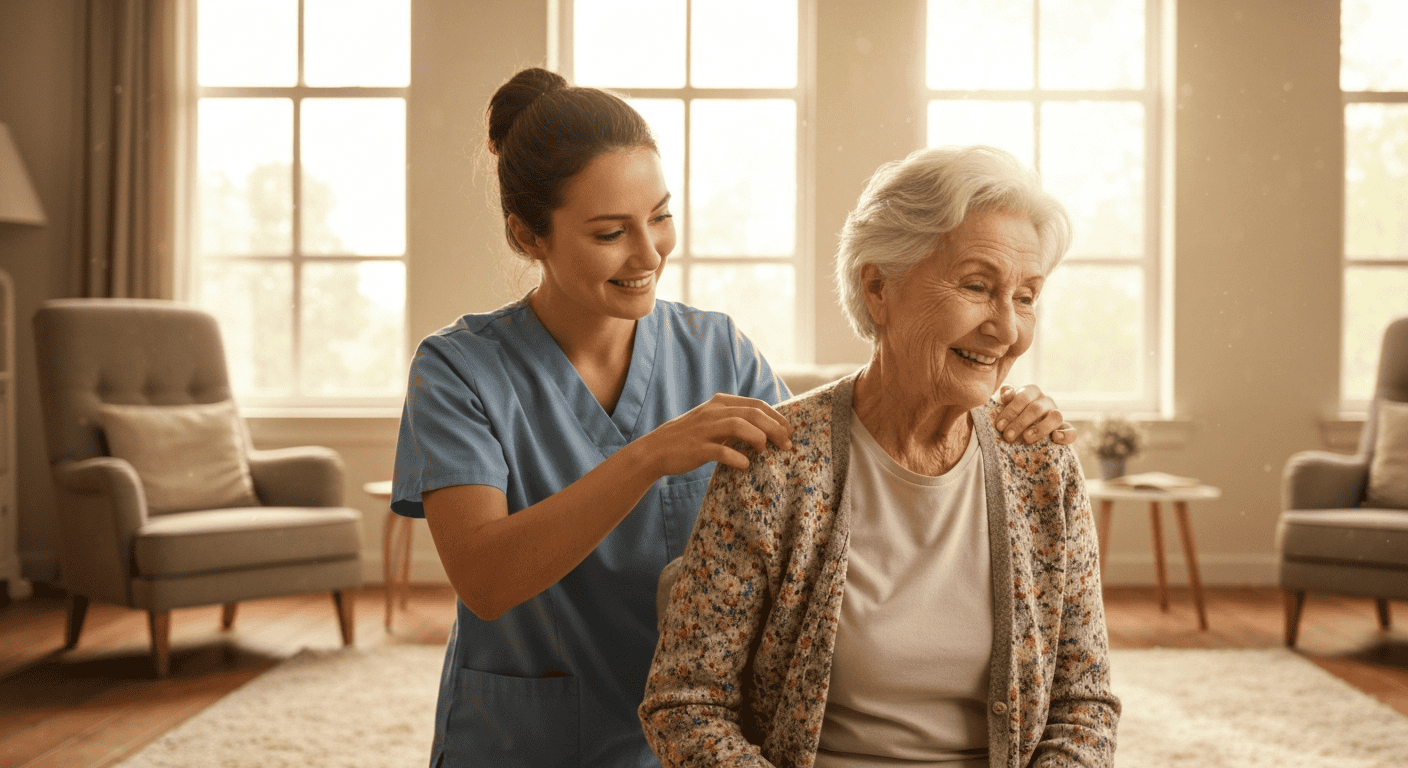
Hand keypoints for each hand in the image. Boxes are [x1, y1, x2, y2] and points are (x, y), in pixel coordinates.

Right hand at [633, 393, 792, 475]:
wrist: (655, 450)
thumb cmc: (688, 438)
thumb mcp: (711, 421)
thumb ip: (733, 420)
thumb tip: (765, 430)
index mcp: (720, 402)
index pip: (757, 405)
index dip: (777, 417)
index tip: (789, 431)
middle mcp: (714, 412)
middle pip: (753, 414)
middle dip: (775, 428)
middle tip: (786, 444)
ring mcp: (705, 429)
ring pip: (740, 426)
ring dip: (759, 438)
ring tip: (766, 451)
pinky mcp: (697, 448)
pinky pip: (722, 451)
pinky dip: (737, 458)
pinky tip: (745, 465)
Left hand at [995, 384, 1075, 444]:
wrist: (1027, 427)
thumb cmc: (1014, 413)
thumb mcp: (1008, 404)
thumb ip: (1006, 396)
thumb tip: (1008, 393)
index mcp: (1032, 391)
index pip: (1023, 397)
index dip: (1010, 411)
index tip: (999, 426)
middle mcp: (1046, 401)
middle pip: (1036, 409)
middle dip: (1020, 423)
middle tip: (1008, 436)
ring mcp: (1057, 414)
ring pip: (1055, 417)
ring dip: (1040, 428)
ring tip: (1027, 438)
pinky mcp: (1065, 429)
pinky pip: (1071, 431)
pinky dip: (1065, 435)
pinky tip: (1055, 438)